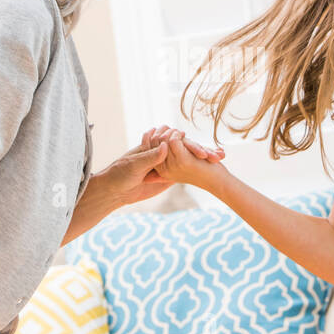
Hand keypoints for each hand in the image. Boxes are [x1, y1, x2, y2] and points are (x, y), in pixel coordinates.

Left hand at [100, 125, 225, 208]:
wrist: (115, 192)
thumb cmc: (120, 174)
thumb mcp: (134, 165)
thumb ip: (150, 156)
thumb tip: (165, 145)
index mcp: (154, 145)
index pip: (175, 141)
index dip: (189, 145)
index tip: (201, 152)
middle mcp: (162, 152)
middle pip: (185, 147)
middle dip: (201, 151)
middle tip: (216, 157)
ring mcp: (166, 164)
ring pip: (188, 158)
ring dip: (203, 158)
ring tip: (219, 160)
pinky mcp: (168, 176)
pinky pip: (184, 170)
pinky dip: (197, 169)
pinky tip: (212, 168)